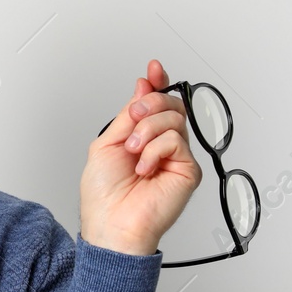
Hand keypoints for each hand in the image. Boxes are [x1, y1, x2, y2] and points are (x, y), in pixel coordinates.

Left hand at [79, 58, 201, 256]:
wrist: (112, 223)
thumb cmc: (104, 195)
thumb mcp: (107, 143)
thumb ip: (128, 115)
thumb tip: (142, 86)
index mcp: (141, 137)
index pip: (156, 104)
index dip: (157, 83)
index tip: (154, 68)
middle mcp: (161, 144)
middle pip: (170, 104)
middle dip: (149, 104)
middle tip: (133, 119)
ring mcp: (176, 157)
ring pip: (174, 118)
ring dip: (146, 130)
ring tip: (133, 152)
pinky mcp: (188, 170)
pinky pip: (176, 140)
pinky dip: (154, 150)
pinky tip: (144, 168)